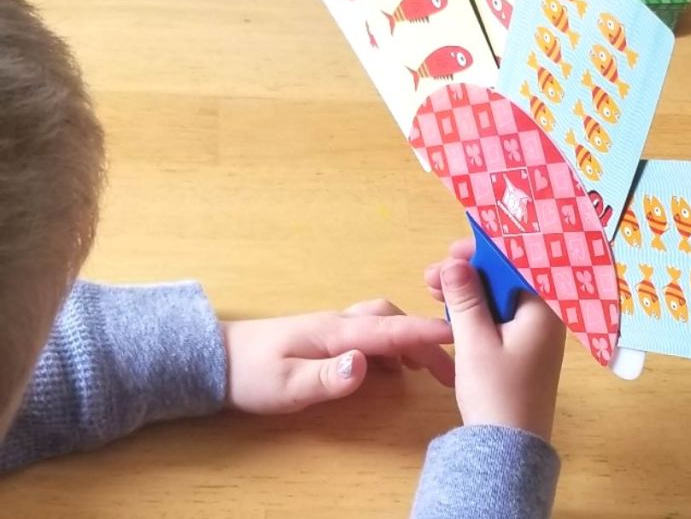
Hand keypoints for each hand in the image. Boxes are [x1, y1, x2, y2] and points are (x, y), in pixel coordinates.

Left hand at [221, 299, 454, 413]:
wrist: (216, 359)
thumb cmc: (250, 375)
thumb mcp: (285, 386)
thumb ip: (327, 377)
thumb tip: (366, 364)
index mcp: (335, 333)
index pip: (389, 330)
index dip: (424, 333)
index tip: (457, 336)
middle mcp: (339, 323)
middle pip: (391, 320)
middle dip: (424, 337)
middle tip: (448, 365)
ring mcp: (332, 326)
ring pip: (382, 321)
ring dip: (409, 338)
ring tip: (429, 365)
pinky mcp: (326, 335)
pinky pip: (370, 331)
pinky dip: (391, 342)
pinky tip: (393, 364)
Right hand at [424, 239, 565, 440]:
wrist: (508, 449)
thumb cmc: (496, 392)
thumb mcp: (475, 341)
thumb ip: (465, 298)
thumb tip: (454, 263)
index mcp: (544, 309)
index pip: (517, 262)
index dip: (482, 252)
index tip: (450, 252)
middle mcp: (546, 317)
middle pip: (507, 278)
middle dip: (469, 272)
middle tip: (430, 276)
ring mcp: (535, 334)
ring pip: (500, 298)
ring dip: (469, 291)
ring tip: (431, 291)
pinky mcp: (523, 349)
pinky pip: (500, 317)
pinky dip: (476, 311)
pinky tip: (451, 312)